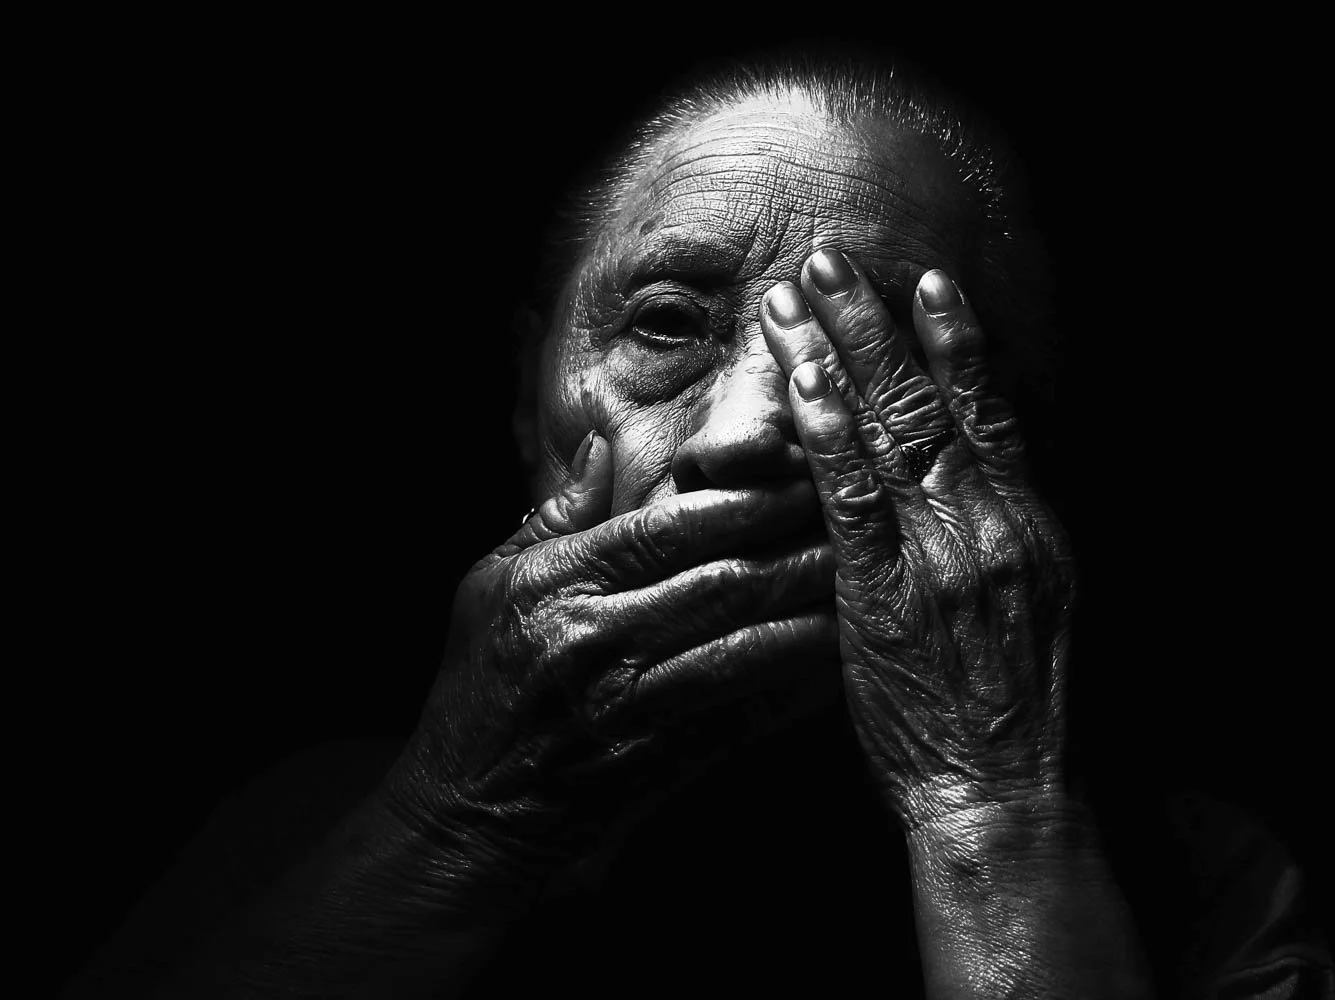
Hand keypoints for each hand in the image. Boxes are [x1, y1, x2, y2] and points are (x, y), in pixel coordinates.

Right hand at [383, 434, 837, 896]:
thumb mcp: (493, 581)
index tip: (798, 470)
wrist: (472, 806)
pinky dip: (798, 685)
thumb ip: (556, 514)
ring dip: (812, 613)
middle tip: (854, 517)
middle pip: (722, 582)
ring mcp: (633, 706)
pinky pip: (747, 715)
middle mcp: (597, 640)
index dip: (743, 498)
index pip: (667, 529)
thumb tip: (602, 444)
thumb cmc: (482, 680)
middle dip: (798, 546)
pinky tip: (840, 658)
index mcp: (558, 586)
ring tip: (861, 580)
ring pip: (745, 649)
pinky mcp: (664, 759)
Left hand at [760, 248, 1073, 822]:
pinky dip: (827, 433)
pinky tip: (802, 383)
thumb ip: (1003, 545)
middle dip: (876, 324)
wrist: (1009, 792)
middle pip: (929, 401)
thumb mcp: (1040, 614)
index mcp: (1031, 527)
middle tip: (832, 259)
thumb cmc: (1020, 713)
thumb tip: (970, 489)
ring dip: (837, 353)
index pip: (991, 415)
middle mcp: (991, 524)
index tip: (928, 287)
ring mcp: (939, 554)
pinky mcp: (885, 591)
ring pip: (886, 431)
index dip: (958, 345)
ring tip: (796, 294)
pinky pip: (851, 497)